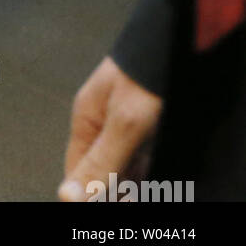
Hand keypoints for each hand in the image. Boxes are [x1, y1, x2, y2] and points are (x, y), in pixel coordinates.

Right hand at [58, 56, 162, 201]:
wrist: (177, 43)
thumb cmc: (149, 75)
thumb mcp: (124, 124)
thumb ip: (100, 161)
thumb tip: (67, 195)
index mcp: (86, 119)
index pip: (76, 171)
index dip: (88, 195)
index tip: (107, 203)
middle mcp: (101, 122)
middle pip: (100, 171)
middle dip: (112, 190)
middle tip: (131, 195)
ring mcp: (124, 123)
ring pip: (122, 167)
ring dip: (132, 183)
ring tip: (144, 188)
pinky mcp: (146, 124)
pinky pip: (140, 157)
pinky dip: (146, 171)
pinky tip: (156, 179)